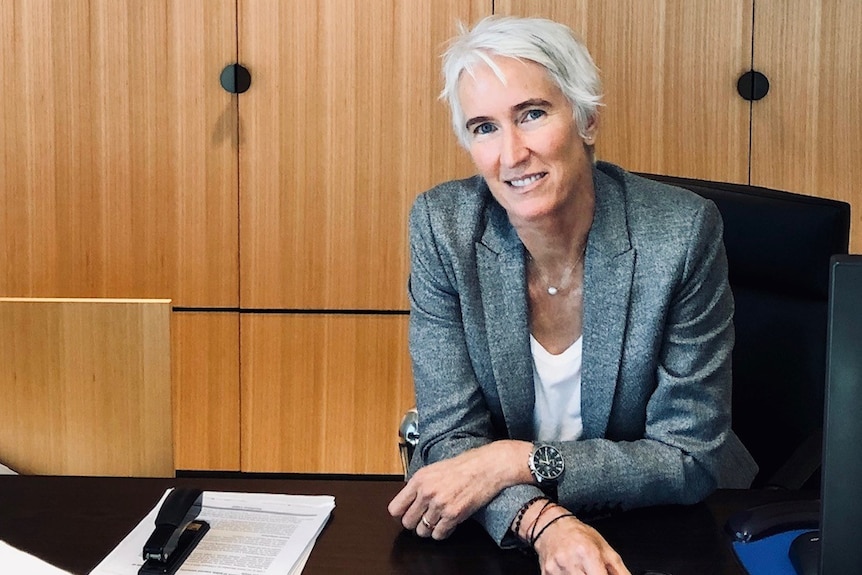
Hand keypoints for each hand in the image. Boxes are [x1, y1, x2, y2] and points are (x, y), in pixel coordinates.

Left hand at [387, 440, 531, 539]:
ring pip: (422, 531)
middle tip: (425, 519)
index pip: (395, 508)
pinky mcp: (453, 515)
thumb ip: (420, 485)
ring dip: (430, 529)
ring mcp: (439, 505)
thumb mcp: (434, 469)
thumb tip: (409, 501)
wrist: (486, 467)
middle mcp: (426, 492)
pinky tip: (448, 523)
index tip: (407, 514)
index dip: (401, 514)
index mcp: (419, 479)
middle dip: (415, 523)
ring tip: (438, 520)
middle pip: (407, 523)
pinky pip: (439, 534)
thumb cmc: (464, 465)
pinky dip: (443, 532)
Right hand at [530, 508, 630, 574]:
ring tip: (584, 570)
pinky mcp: (546, 574)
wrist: (551, 527)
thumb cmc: (578, 535)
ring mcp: (556, 570)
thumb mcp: (605, 548)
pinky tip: (572, 571)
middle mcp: (570, 562)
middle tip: (596, 571)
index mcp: (588, 554)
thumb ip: (620, 571)